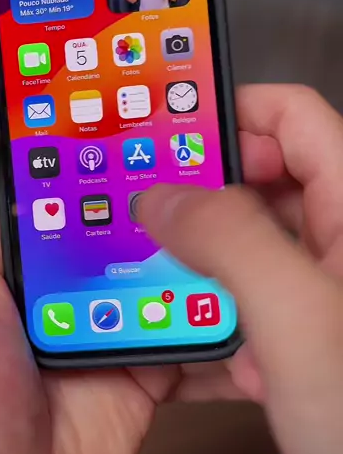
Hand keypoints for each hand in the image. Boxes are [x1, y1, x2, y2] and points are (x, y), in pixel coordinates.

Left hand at [0, 117, 180, 453]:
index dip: (63, 132)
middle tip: (170, 135)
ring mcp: (99, 305)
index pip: (36, 171)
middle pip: (102, 200)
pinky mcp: (140, 344)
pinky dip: (197, 290)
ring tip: (200, 194)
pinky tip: (216, 267)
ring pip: (146, 245)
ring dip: (172, 225)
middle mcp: (52, 267)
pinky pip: (176, 305)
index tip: (100, 92)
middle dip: (132, 171)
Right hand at [139, 85, 342, 453]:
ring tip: (137, 272)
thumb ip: (231, 242)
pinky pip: (249, 306)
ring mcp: (326, 295)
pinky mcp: (310, 345)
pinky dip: (209, 316)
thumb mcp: (301, 320)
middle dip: (195, 190)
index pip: (291, 116)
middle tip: (131, 203)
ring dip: (194, 261)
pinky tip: (176, 343)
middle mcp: (342, 243)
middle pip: (261, 180)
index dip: (228, 109)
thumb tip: (163, 194)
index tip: (160, 131)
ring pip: (247, 248)